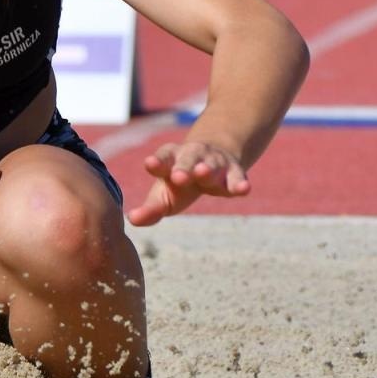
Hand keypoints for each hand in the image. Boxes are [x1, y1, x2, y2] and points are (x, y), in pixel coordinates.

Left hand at [126, 140, 250, 227]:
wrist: (212, 161)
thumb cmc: (179, 184)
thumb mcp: (164, 195)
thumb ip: (150, 209)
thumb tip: (132, 220)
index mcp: (171, 161)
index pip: (163, 159)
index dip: (157, 162)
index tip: (150, 164)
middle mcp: (193, 158)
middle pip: (187, 161)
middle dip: (183, 168)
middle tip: (178, 176)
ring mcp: (214, 164)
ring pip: (212, 166)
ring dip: (207, 170)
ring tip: (203, 173)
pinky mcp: (234, 173)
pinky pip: (238, 179)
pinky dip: (240, 184)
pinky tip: (244, 190)